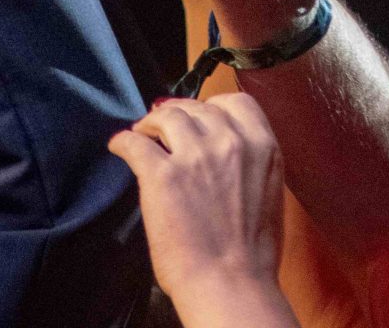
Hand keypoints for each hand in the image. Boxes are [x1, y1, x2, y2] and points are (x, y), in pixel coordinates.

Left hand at [108, 96, 285, 318]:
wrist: (231, 285)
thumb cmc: (251, 254)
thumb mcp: (268, 192)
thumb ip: (250, 162)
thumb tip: (226, 152)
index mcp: (262, 145)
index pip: (233, 102)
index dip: (211, 107)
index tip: (198, 116)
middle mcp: (229, 141)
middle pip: (196, 108)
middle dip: (179, 114)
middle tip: (164, 126)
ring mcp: (195, 155)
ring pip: (167, 116)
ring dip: (152, 123)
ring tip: (142, 133)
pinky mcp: (162, 174)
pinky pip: (135, 143)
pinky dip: (124, 141)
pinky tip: (120, 145)